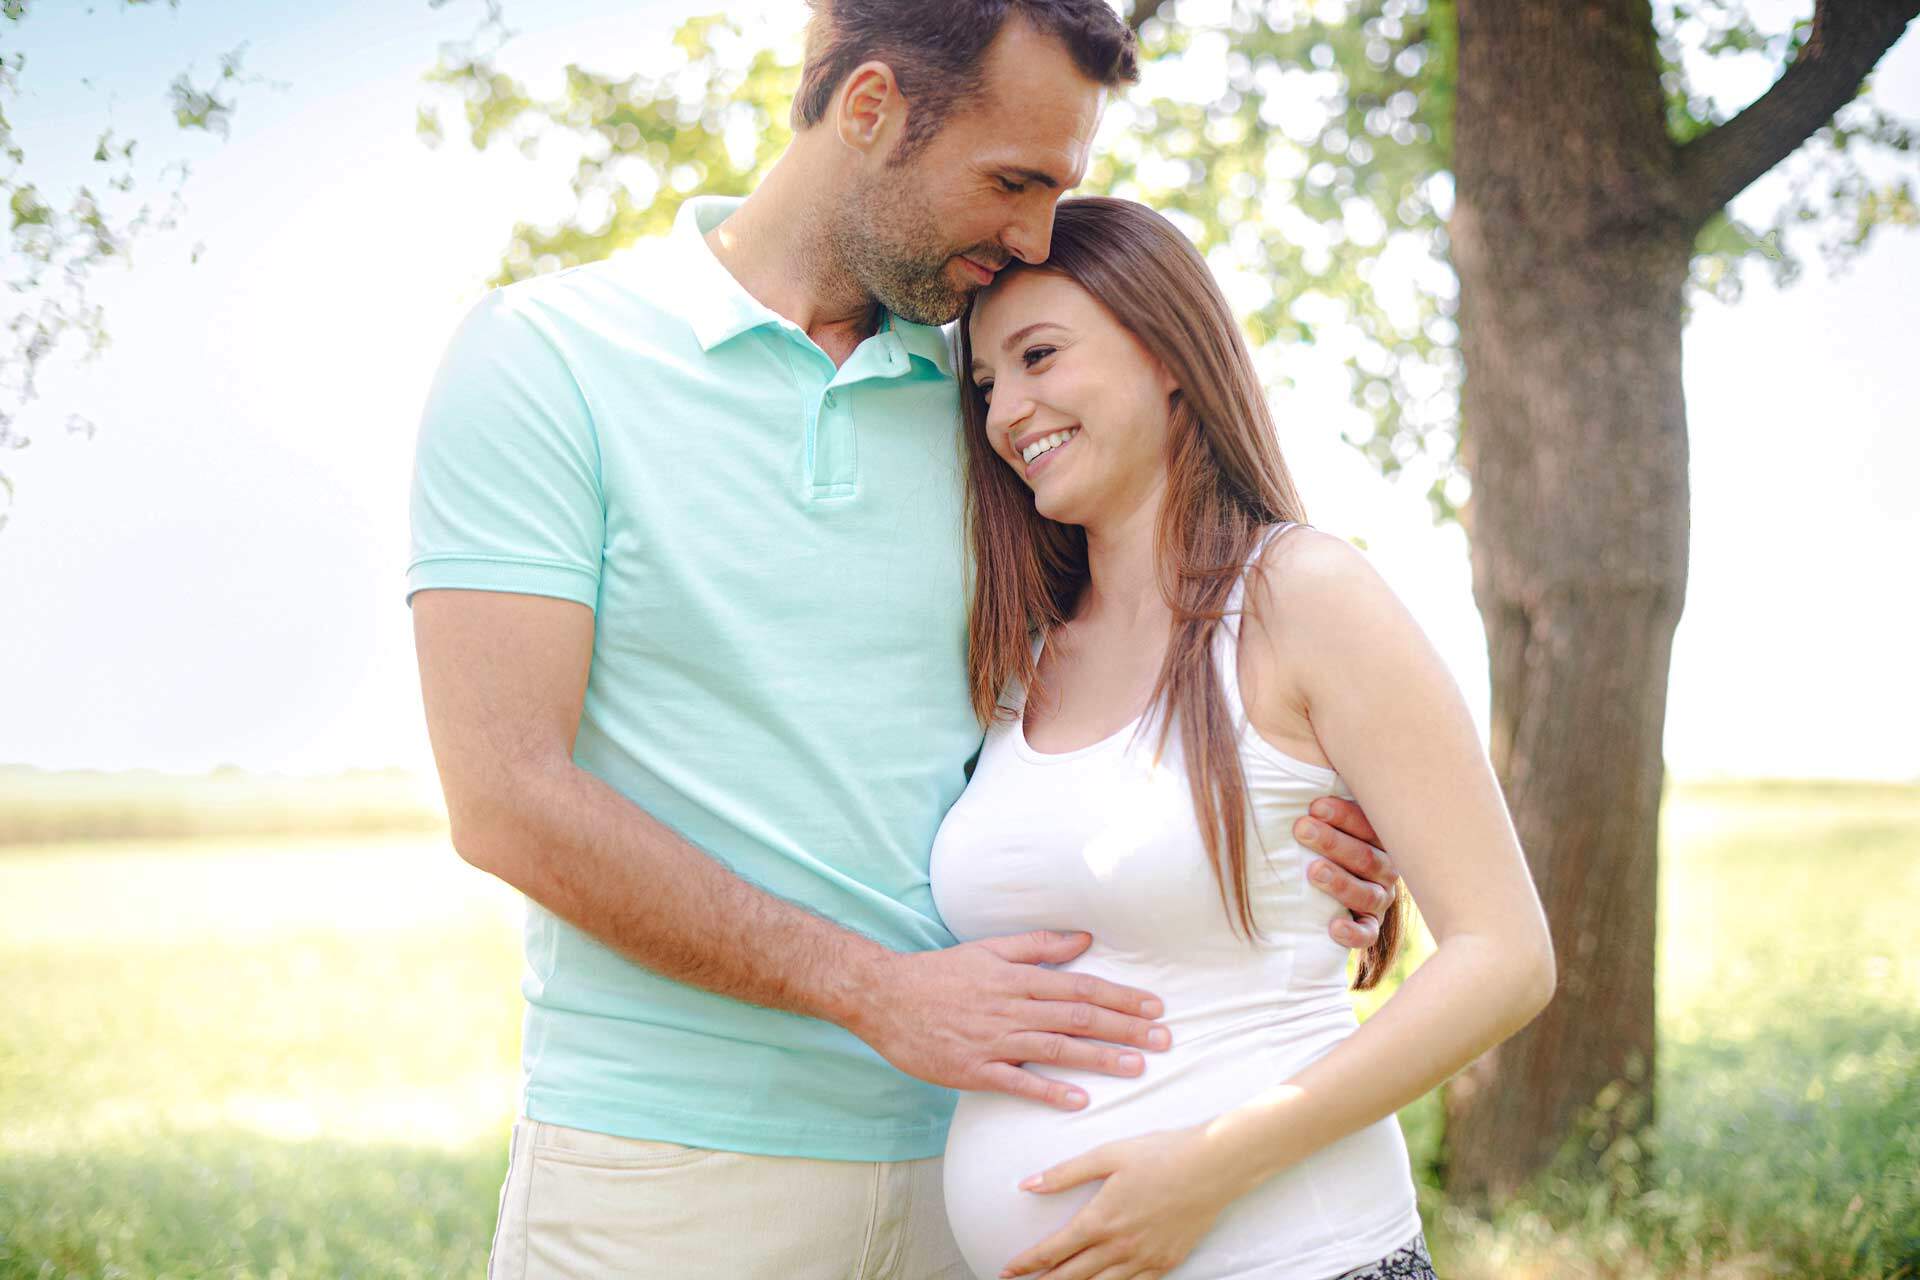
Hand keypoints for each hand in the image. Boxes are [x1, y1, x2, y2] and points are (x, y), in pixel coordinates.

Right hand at [850, 931, 1171, 1111]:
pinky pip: (1016, 1081)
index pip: (1080, 987)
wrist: (883, 996)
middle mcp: (1011, 1007)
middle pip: (1077, 1017)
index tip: (1154, 1007)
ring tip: (1136, 1067)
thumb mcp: (988, 949)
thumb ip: (1037, 945)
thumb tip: (1084, 938)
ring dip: (1099, 1058)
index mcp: (1017, 978)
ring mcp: (992, 1039)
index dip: (1120, 998)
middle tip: (1164, 1040)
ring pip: (1056, 1048)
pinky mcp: (972, 1069)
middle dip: (1124, 1028)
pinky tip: (1078, 1099)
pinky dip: (1048, 1090)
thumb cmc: (938, 973)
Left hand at [1000, 1126, 1236, 1278]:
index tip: (1007, 1270)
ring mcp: (1145, 1259)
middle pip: (1071, 1276)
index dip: (1027, 1263)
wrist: (1215, 1166)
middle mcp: (1120, 1246)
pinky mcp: (1167, 1263)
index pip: (1053, 1249)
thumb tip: (1028, 1184)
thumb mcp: (1109, 1154)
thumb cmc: (1162, 1154)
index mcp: (1101, 1219)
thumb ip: (1066, 1173)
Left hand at [1294, 795, 1398, 949]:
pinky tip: (1334, 925)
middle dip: (1333, 842)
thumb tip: (1292, 753)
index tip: (1314, 806)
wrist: (1308, 885)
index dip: (1344, 815)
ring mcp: (1378, 897)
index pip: (1370, 824)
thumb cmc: (1313, 831)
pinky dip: (1353, 932)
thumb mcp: (1318, 811)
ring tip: (1313, 871)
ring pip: (1369, 893)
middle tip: (1302, 829)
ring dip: (1341, 882)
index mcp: (1378, 835)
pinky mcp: (1367, 926)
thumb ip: (1316, 795)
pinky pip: (1367, 933)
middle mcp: (1385, 867)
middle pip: (1367, 857)